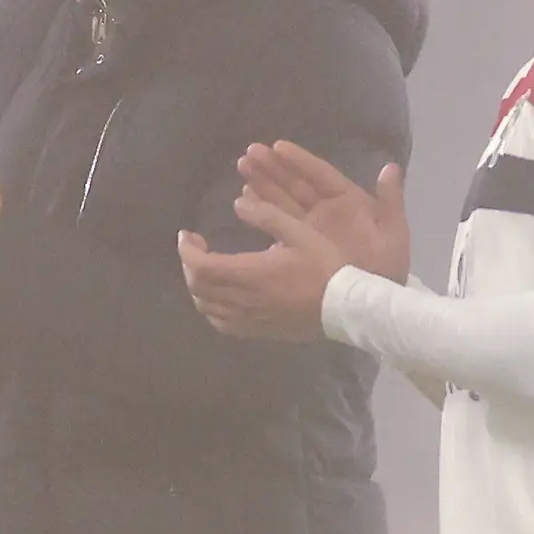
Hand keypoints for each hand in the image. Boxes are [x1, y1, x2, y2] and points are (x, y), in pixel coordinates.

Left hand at [181, 143, 407, 340]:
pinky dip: (212, 308)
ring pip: (207, 308)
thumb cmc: (325, 267)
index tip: (187, 234)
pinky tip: (222, 297)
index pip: (201, 266)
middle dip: (189, 265)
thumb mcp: (300, 232)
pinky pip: (223, 324)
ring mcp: (250, 319)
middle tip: (196, 247)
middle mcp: (244, 300)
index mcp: (251, 273)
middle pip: (198, 288)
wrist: (347, 308)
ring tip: (207, 269)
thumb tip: (238, 203)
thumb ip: (267, 216)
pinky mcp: (259, 331)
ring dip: (199, 287)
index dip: (187, 250)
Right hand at [238, 139, 410, 281]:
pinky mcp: (299, 248)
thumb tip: (391, 168)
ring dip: (263, 184)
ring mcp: (311, 230)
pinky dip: (262, 212)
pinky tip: (244, 201)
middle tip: (248, 152)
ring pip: (283, 201)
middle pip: (296, 184)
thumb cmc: (387, 268)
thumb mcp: (394, 233)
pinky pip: (278, 226)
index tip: (277, 146)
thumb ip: (391, 200)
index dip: (299, 160)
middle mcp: (326, 212)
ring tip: (242, 167)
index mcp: (348, 203)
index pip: (320, 175)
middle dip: (273, 168)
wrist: (375, 306)